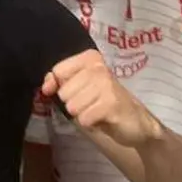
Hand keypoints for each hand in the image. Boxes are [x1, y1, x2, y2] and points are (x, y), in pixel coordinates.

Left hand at [42, 50, 161, 147]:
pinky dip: (90, 123)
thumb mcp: (79, 87)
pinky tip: (102, 118)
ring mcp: (106, 85)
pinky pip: (84, 118)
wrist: (135, 121)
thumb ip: (59, 82)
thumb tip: (45, 87)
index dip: (57, 86)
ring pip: (72, 106)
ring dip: (82, 114)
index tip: (71, 92)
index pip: (58, 71)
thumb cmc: (103, 101)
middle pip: (64, 92)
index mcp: (89, 58)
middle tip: (90, 103)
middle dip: (73, 103)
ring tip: (96, 110)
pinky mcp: (111, 104)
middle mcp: (98, 67)